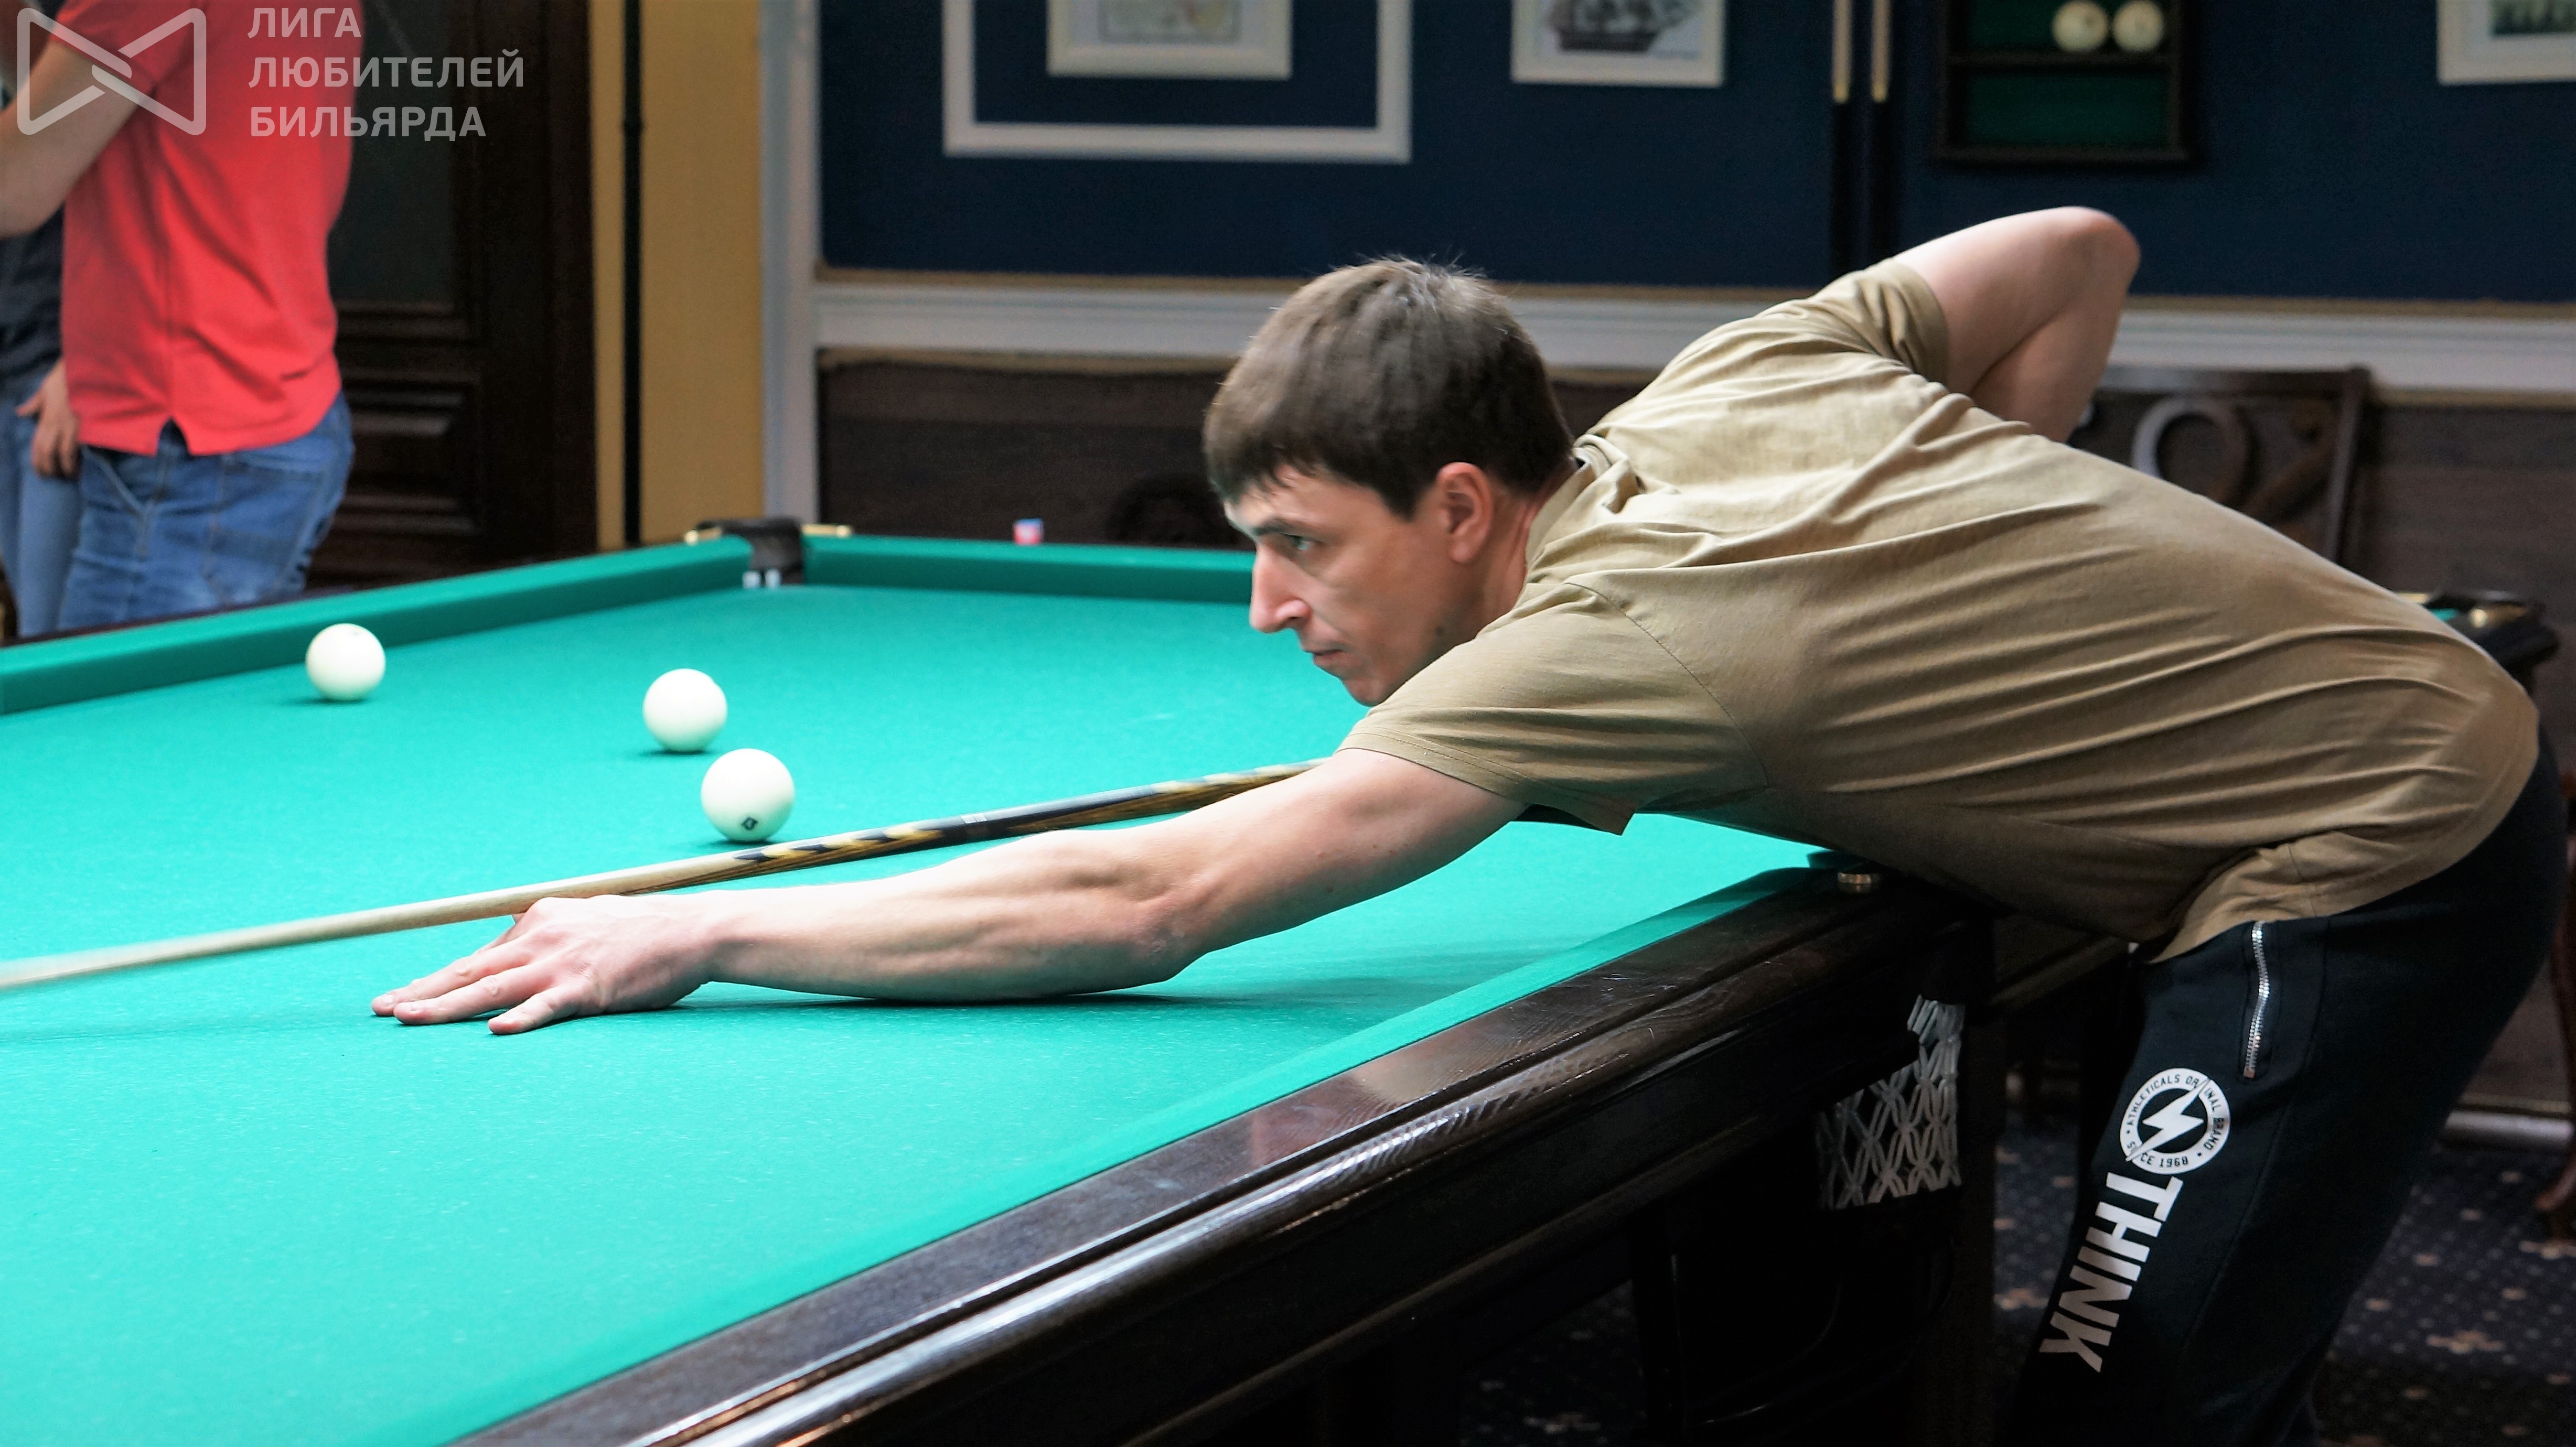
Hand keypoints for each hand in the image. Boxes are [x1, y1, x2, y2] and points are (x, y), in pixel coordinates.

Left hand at [15, 359, 77, 477]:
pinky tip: (85, 466)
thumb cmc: (64, 378)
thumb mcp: (44, 389)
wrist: (82, 369)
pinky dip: (82, 458)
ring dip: (68, 467)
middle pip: (49, 451)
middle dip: (50, 468)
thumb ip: (34, 403)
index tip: (40, 473)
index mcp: (46, 417)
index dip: (38, 461)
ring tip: (71, 477)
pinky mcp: (86, 424)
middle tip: (54, 479)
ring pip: (66, 452)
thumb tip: (20, 412)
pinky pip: (82, 446)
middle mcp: (57, 423)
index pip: (38, 444)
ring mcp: (73, 425)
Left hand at [371, 893, 732, 1032]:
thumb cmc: (642, 933)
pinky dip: (522, 1018)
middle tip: (381, 1010)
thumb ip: (551, 939)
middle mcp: (541, 939)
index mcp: (538, 922)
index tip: (401, 996)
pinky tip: (496, 1030)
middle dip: (421, 992)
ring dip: (445, 1006)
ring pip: (492, 989)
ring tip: (408, 1019)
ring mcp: (562, 964)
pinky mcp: (589, 987)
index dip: (435, 979)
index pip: (477, 957)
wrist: (690, 930)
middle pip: (469, 970)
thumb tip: (522, 957)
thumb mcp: (586, 923)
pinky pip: (548, 1006)